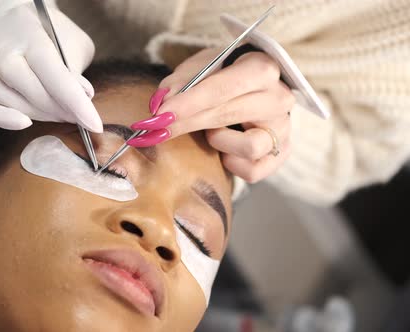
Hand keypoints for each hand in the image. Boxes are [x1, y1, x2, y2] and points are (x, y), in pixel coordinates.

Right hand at [0, 0, 101, 131]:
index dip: (76, 103)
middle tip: (79, 116)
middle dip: (62, 111)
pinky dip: (3, 121)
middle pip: (34, 94)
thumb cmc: (49, 32)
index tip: (95, 125)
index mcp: (31, 37)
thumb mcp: (72, 42)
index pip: (55, 75)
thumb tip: (83, 97)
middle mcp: (4, 52)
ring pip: (13, 104)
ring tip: (59, 112)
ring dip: (41, 116)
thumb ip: (76, 69)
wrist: (13, 20)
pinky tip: (25, 122)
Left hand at [129, 48, 294, 182]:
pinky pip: (253, 170)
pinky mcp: (282, 153)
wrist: (251, 89)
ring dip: (220, 141)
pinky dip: (232, 163)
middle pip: (230, 115)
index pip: (224, 88)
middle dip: (188, 123)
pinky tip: (225, 149)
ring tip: (213, 131)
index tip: (161, 115)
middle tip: (157, 129)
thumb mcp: (200, 68)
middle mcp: (279, 98)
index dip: (190, 103)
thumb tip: (159, 104)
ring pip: (250, 147)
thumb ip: (179, 83)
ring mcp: (284, 127)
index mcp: (262, 67)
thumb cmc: (222, 77)